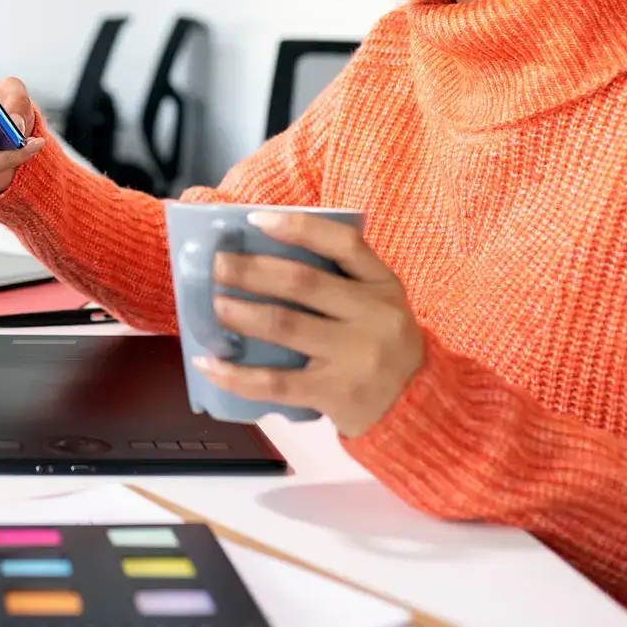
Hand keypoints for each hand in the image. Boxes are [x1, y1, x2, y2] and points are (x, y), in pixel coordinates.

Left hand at [191, 211, 423, 437]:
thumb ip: (341, 279)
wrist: (418, 407)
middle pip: (302, 282)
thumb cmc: (381, 343)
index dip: (299, 228)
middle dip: (251, 270)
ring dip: (240, 312)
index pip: (344, 244)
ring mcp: (355, 356)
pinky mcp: (335, 393)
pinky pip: (276, 382)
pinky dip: (236, 374)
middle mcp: (373, 315)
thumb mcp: (379, 302)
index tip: (256, 219)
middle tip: (217, 265)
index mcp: (383, 284)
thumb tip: (263, 255)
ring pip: (284, 325)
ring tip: (213, 305)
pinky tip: (208, 364)